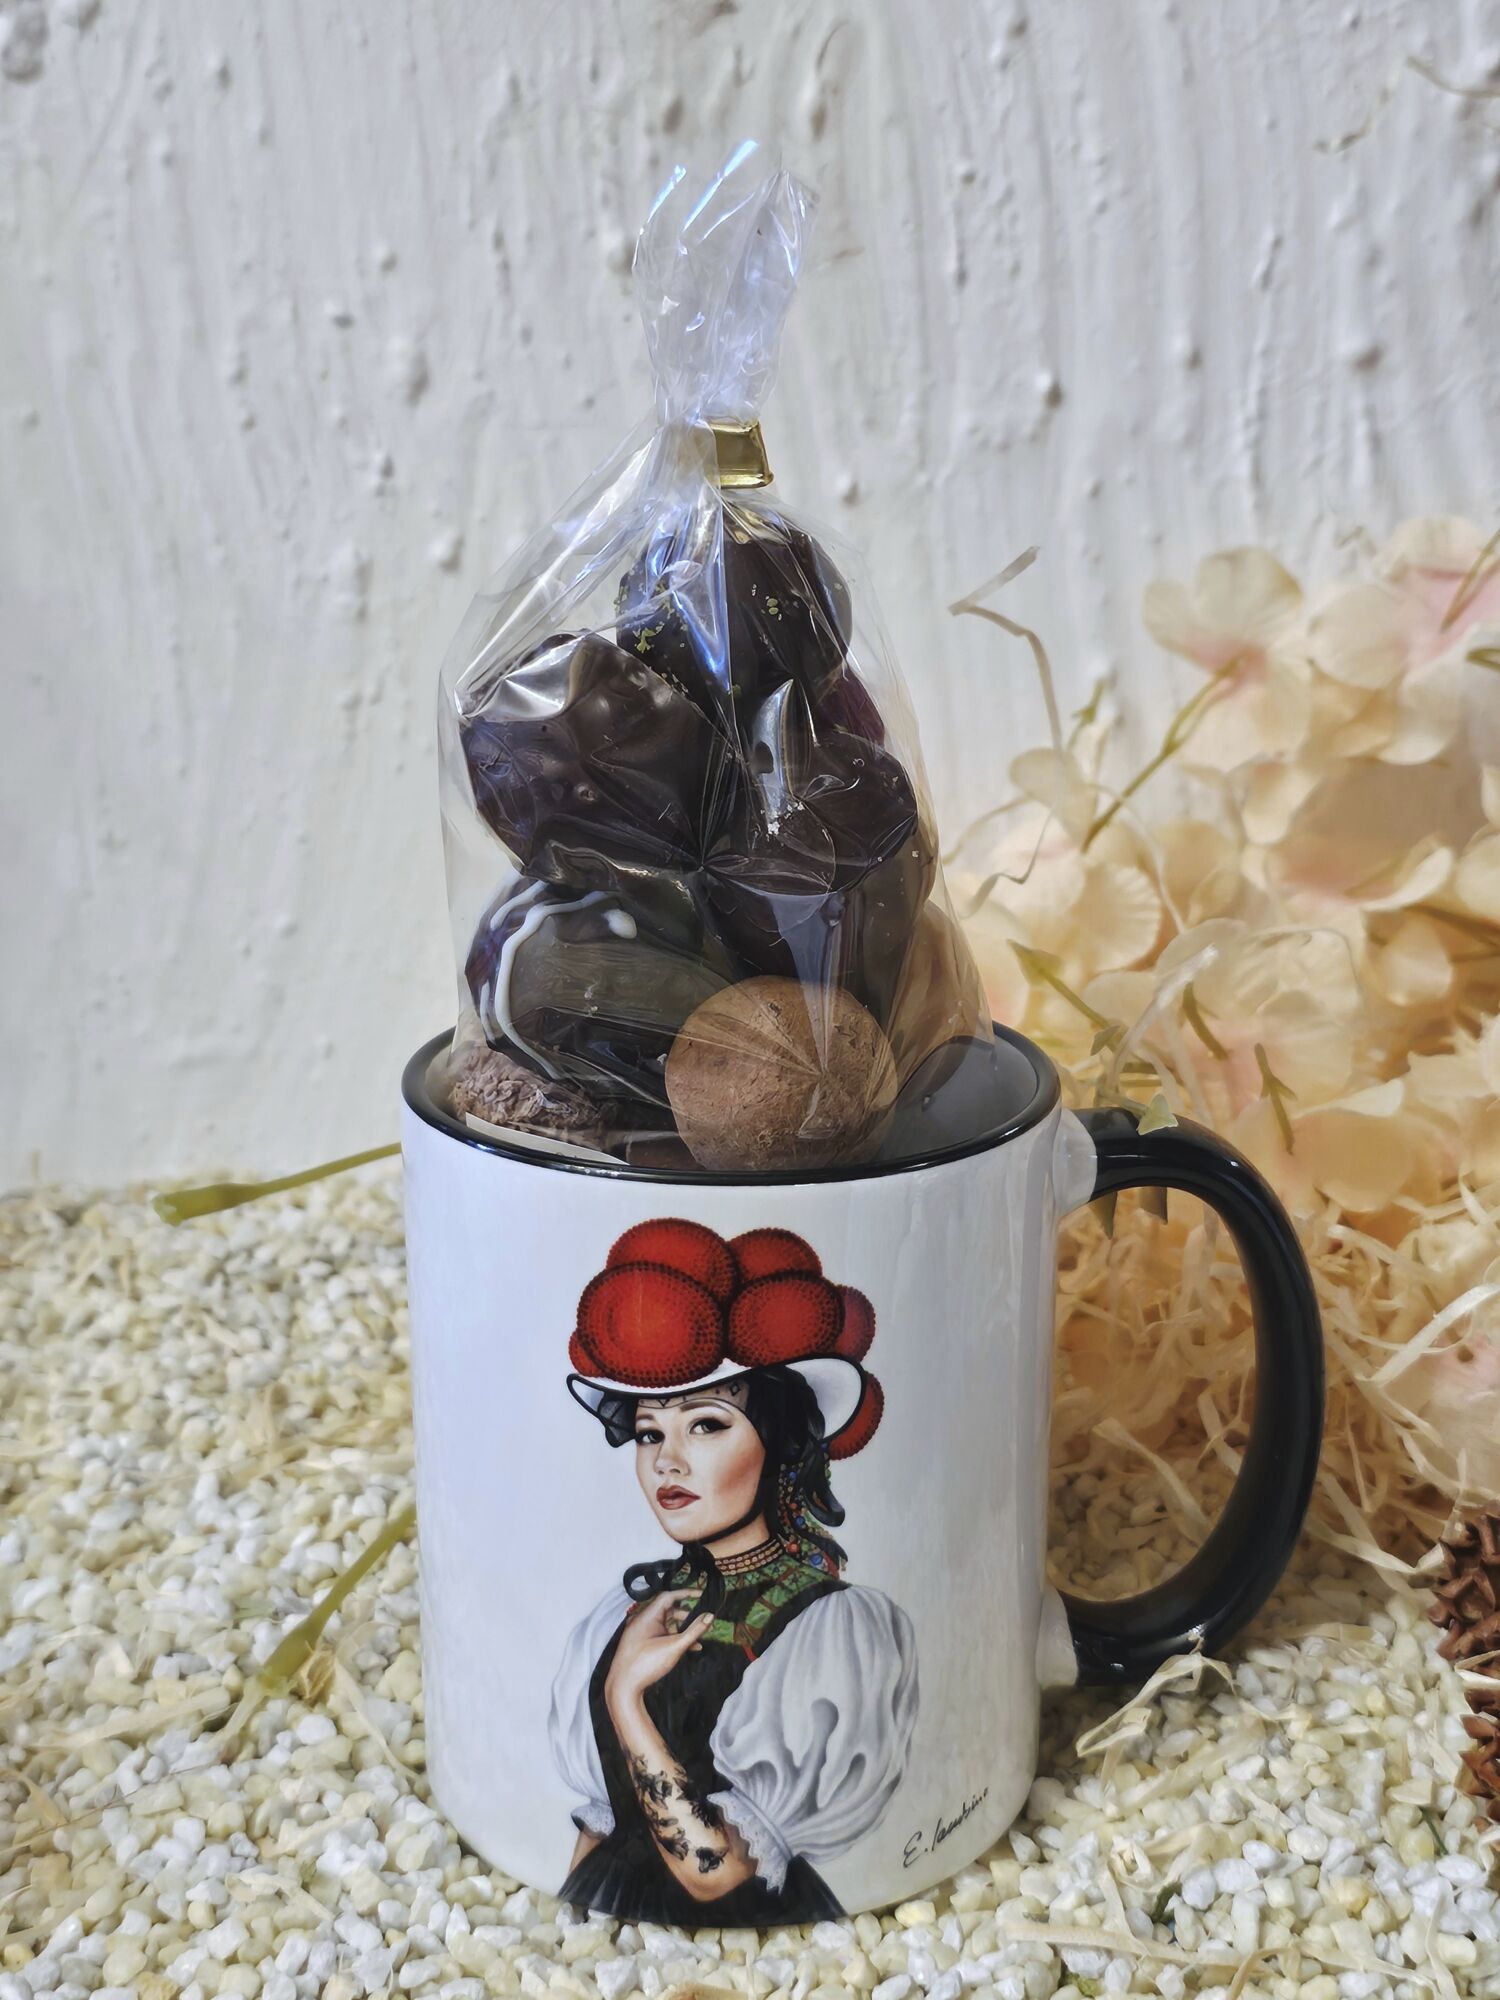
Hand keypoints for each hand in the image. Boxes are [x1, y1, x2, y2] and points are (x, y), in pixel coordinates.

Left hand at [605, 1590, 712, 1712]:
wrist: (624, 1688)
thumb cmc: (647, 1665)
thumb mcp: (675, 1647)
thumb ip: (694, 1631)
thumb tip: (710, 1616)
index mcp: (647, 1616)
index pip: (669, 1596)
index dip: (686, 1593)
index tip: (701, 1594)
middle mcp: (643, 1621)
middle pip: (668, 1610)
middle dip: (688, 1616)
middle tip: (703, 1619)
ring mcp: (641, 1632)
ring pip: (666, 1625)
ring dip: (682, 1630)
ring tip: (699, 1637)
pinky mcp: (642, 1644)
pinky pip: (661, 1635)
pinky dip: (674, 1638)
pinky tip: (691, 1648)